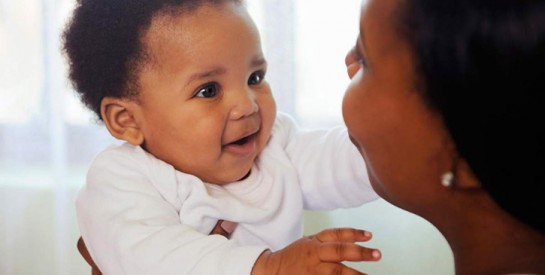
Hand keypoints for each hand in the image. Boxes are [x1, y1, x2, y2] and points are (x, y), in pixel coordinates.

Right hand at [251, 228, 380, 274]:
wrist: (271, 271)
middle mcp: (314, 254)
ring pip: (337, 271)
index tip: (370, 236)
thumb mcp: (308, 242)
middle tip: (378, 255)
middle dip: (360, 253)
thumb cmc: (294, 257)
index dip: (354, 234)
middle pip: (340, 251)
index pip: (336, 235)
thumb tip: (353, 242)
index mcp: (314, 242)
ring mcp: (313, 270)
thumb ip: (328, 241)